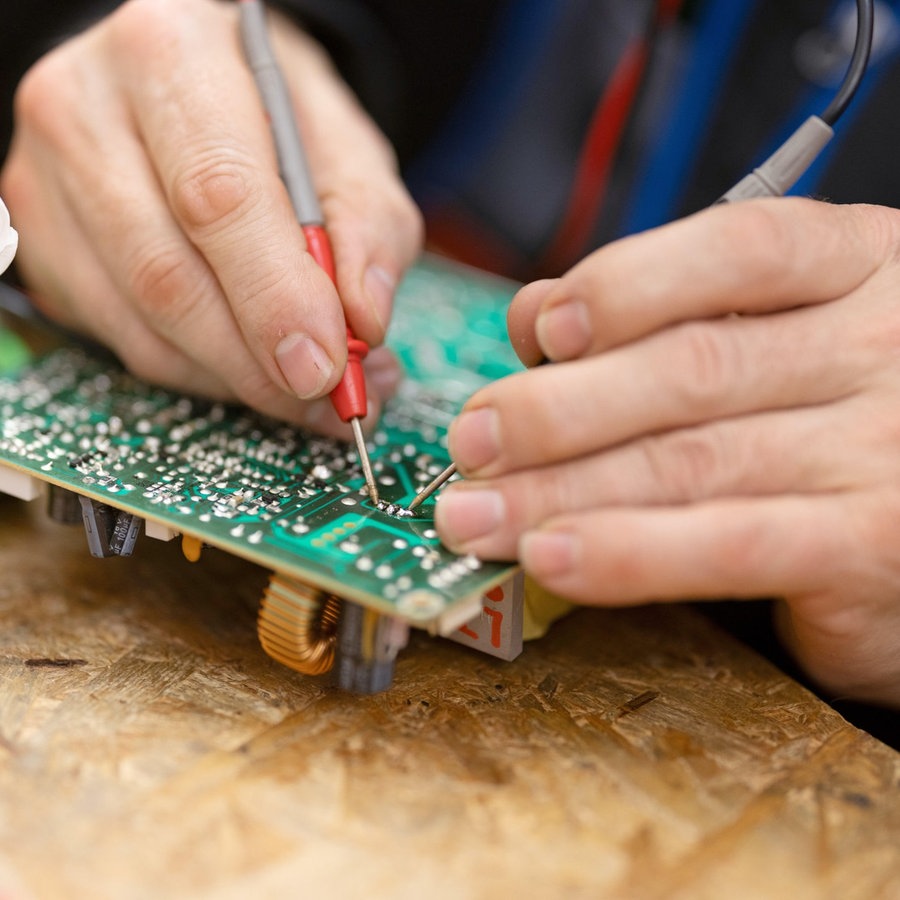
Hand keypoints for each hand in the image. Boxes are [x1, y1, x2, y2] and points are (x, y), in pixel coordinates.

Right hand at [0, 0, 421, 432]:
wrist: (196, 87)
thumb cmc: (276, 115)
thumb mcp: (348, 148)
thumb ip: (368, 229)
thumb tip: (362, 321)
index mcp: (172, 53)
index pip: (218, 196)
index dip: (275, 297)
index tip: (325, 366)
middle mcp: (85, 107)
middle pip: (167, 272)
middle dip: (257, 359)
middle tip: (325, 396)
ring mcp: (48, 180)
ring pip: (142, 321)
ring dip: (235, 377)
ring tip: (305, 388)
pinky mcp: (44, 242)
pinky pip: (124, 339)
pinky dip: (199, 372)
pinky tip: (250, 367)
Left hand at [437, 197, 899, 705]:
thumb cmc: (851, 413)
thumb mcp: (783, 335)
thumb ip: (670, 314)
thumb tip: (535, 311)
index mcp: (857, 268)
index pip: (738, 249)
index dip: (627, 284)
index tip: (540, 328)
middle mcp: (881, 347)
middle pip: (692, 367)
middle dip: (559, 409)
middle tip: (472, 440)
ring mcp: (883, 449)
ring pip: (690, 461)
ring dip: (561, 490)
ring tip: (476, 513)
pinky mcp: (871, 546)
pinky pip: (728, 545)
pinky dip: (627, 552)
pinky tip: (553, 558)